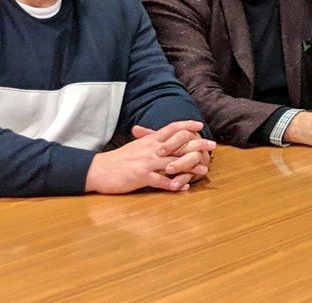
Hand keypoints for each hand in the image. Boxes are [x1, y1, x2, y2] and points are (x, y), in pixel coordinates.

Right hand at [85, 120, 214, 193]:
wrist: (99, 170)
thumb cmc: (118, 158)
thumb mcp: (136, 145)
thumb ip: (150, 140)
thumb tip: (164, 136)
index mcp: (150, 140)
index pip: (171, 128)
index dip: (186, 124)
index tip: (200, 125)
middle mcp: (151, 149)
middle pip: (178, 144)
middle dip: (197, 144)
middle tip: (212, 145)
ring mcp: (146, 163)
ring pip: (173, 163)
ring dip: (191, 167)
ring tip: (205, 170)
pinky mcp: (141, 178)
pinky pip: (161, 181)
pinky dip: (174, 185)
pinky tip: (184, 187)